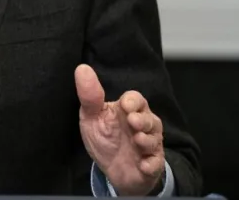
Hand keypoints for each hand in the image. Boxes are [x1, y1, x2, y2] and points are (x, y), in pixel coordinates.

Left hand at [75, 65, 163, 195]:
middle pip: (149, 118)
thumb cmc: (104, 138)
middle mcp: (142, 125)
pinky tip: (143, 165)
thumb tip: (82, 68)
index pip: (136, 99)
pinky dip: (151, 164)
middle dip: (143, 120)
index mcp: (128, 110)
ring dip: (147, 140)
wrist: (112, 170)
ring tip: (137, 141)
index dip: (133, 101)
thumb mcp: (91, 117)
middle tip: (132, 122)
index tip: (125, 105)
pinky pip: (156, 162)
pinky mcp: (153, 163)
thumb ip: (89, 96)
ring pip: (155, 139)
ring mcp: (149, 144)